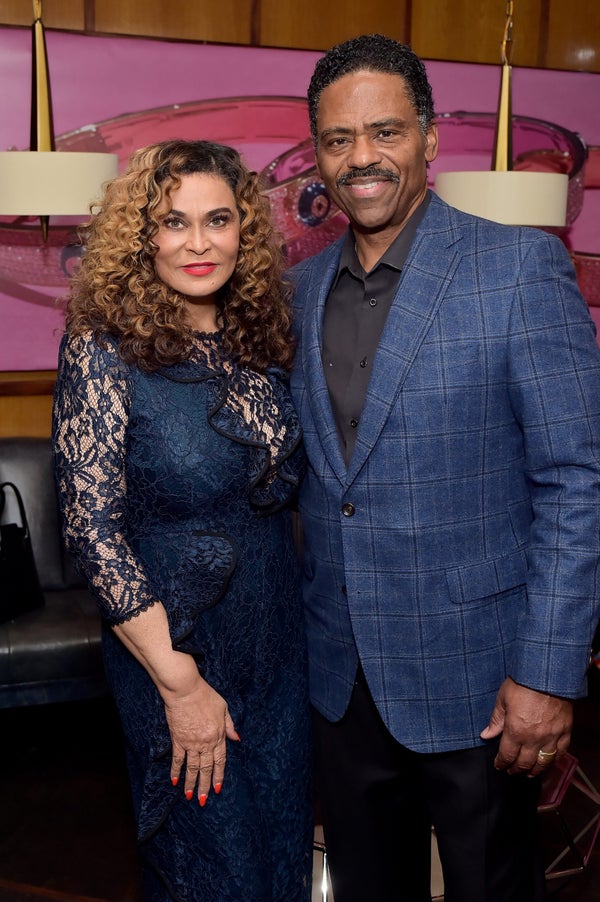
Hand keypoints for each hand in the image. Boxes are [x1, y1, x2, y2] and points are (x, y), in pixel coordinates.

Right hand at [163, 677, 238, 803]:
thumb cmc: (205, 695)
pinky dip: (175, 771)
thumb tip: (237, 739)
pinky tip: (174, 781)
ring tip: (189, 796)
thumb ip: (230, 725)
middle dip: (204, 786)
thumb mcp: (223, 708)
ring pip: (192, 767)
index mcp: (218, 735)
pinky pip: (177, 759)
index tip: (218, 789)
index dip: (219, 776)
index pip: (220, 761)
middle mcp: (205, 742)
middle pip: (206, 768)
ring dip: (190, 783)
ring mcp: (191, 742)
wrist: (185, 690)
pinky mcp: (178, 739)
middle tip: (203, 801)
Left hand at [480, 676, 572, 775]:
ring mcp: (551, 737)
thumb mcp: (503, 699)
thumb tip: (486, 735)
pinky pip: (561, 752)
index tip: (499, 765)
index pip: (507, 756)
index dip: (501, 763)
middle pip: (524, 763)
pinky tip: (548, 761)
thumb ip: (496, 720)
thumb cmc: (523, 683)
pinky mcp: (565, 731)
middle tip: (511, 771)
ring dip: (535, 771)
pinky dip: (554, 760)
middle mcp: (534, 738)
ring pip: (543, 763)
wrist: (547, 674)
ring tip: (528, 773)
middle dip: (516, 770)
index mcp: (516, 731)